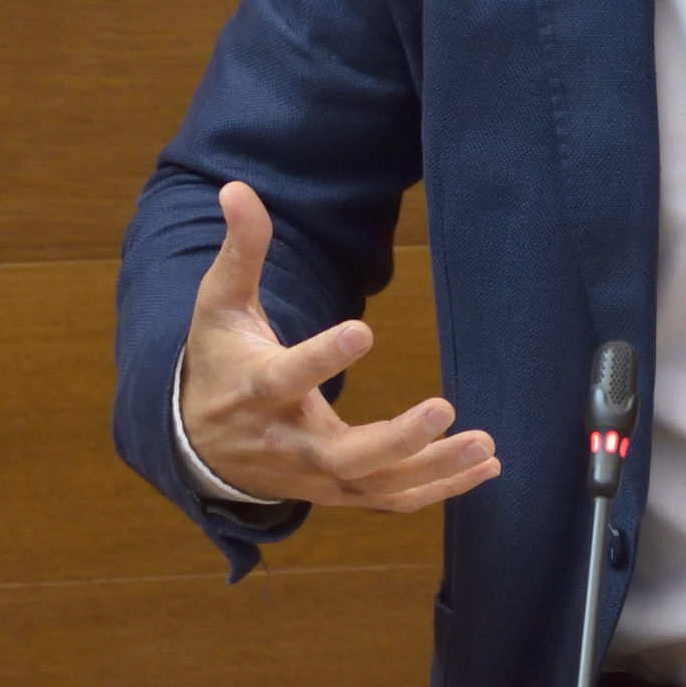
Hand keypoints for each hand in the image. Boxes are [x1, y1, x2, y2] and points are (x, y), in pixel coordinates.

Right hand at [180, 181, 498, 511]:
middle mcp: (289, 443)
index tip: (364, 331)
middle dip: (396, 438)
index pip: (287, 377)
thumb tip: (236, 188)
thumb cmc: (220, 362)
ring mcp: (316, 477)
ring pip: (377, 483)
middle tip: (445, 408)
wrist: (198, 446)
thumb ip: (239, 251)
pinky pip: (391, 498)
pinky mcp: (339, 492)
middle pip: (343, 454)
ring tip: (487, 446)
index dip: (322, 358)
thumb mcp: (220, 305)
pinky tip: (486, 468)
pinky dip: (437, 490)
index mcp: (257, 391)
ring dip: (433, 469)